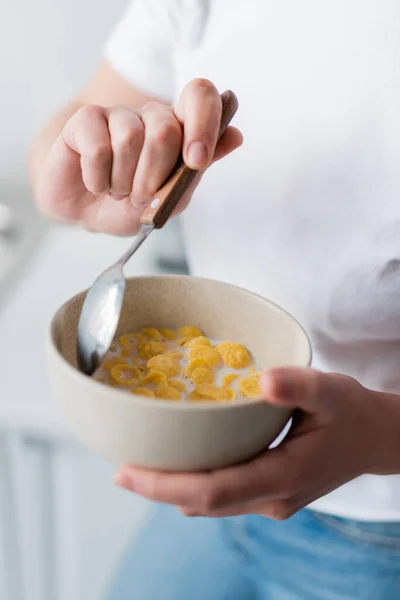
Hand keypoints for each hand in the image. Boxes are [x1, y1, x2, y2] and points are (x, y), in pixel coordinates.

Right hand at [35, 79, 241, 234]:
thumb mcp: (172, 197)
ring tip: (117, 190)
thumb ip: (199, 169)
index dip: (203, 123)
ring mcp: (117, 114)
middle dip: (152, 177)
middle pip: (165, 129)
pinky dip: (98, 179)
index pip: (199, 96)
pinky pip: (98, 149)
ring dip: (122, 182)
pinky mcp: (85, 119)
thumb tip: (235, 135)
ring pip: (129, 139)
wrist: (88, 214)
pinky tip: (96, 183)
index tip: (196, 161)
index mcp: (179, 128)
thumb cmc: (132, 204)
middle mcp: (150, 115)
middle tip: (140, 196)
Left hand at [113, 368, 398, 519]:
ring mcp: (270, 501)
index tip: (126, 472)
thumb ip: (299, 386)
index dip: (165, 484)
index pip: (212, 490)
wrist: (375, 438)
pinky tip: (179, 466)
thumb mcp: (331, 391)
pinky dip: (193, 485)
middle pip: (202, 503)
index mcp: (283, 476)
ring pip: (210, 505)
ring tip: (140, 467)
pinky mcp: (269, 494)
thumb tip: (263, 380)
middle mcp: (272, 498)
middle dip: (158, 489)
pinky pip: (222, 497)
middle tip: (120, 469)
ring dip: (172, 490)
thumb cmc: (352, 412)